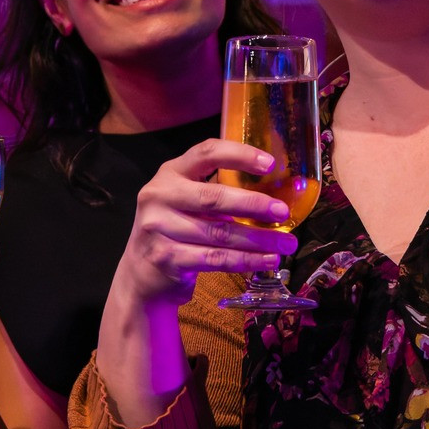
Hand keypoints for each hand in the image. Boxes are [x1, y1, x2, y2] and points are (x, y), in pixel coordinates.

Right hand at [114, 140, 296, 309]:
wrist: (141, 274)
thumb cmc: (175, 231)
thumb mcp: (186, 201)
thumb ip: (217, 192)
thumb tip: (273, 194)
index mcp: (170, 173)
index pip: (206, 153)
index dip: (240, 155)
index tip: (270, 163)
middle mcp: (160, 196)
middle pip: (214, 197)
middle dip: (254, 204)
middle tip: (283, 212)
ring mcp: (159, 228)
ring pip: (220, 233)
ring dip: (259, 239)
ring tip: (286, 243)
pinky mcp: (167, 258)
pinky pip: (216, 259)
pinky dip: (247, 260)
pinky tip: (267, 260)